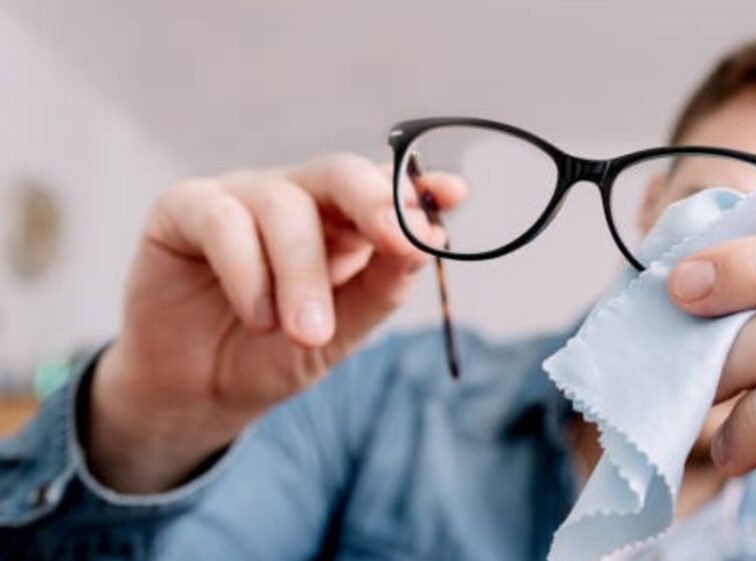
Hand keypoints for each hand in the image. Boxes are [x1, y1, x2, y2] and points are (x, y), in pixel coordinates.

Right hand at [91, 154, 462, 492]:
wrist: (200, 392)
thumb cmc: (276, 354)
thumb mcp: (343, 331)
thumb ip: (382, 287)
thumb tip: (427, 242)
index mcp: (343, 221)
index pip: (385, 190)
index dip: (417, 188)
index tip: (454, 195)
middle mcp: (297, 197)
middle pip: (340, 173)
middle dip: (374, 204)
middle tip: (397, 242)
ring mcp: (241, 196)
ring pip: (284, 206)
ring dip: (303, 274)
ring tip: (307, 333)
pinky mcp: (185, 208)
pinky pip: (223, 220)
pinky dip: (247, 272)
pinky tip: (256, 317)